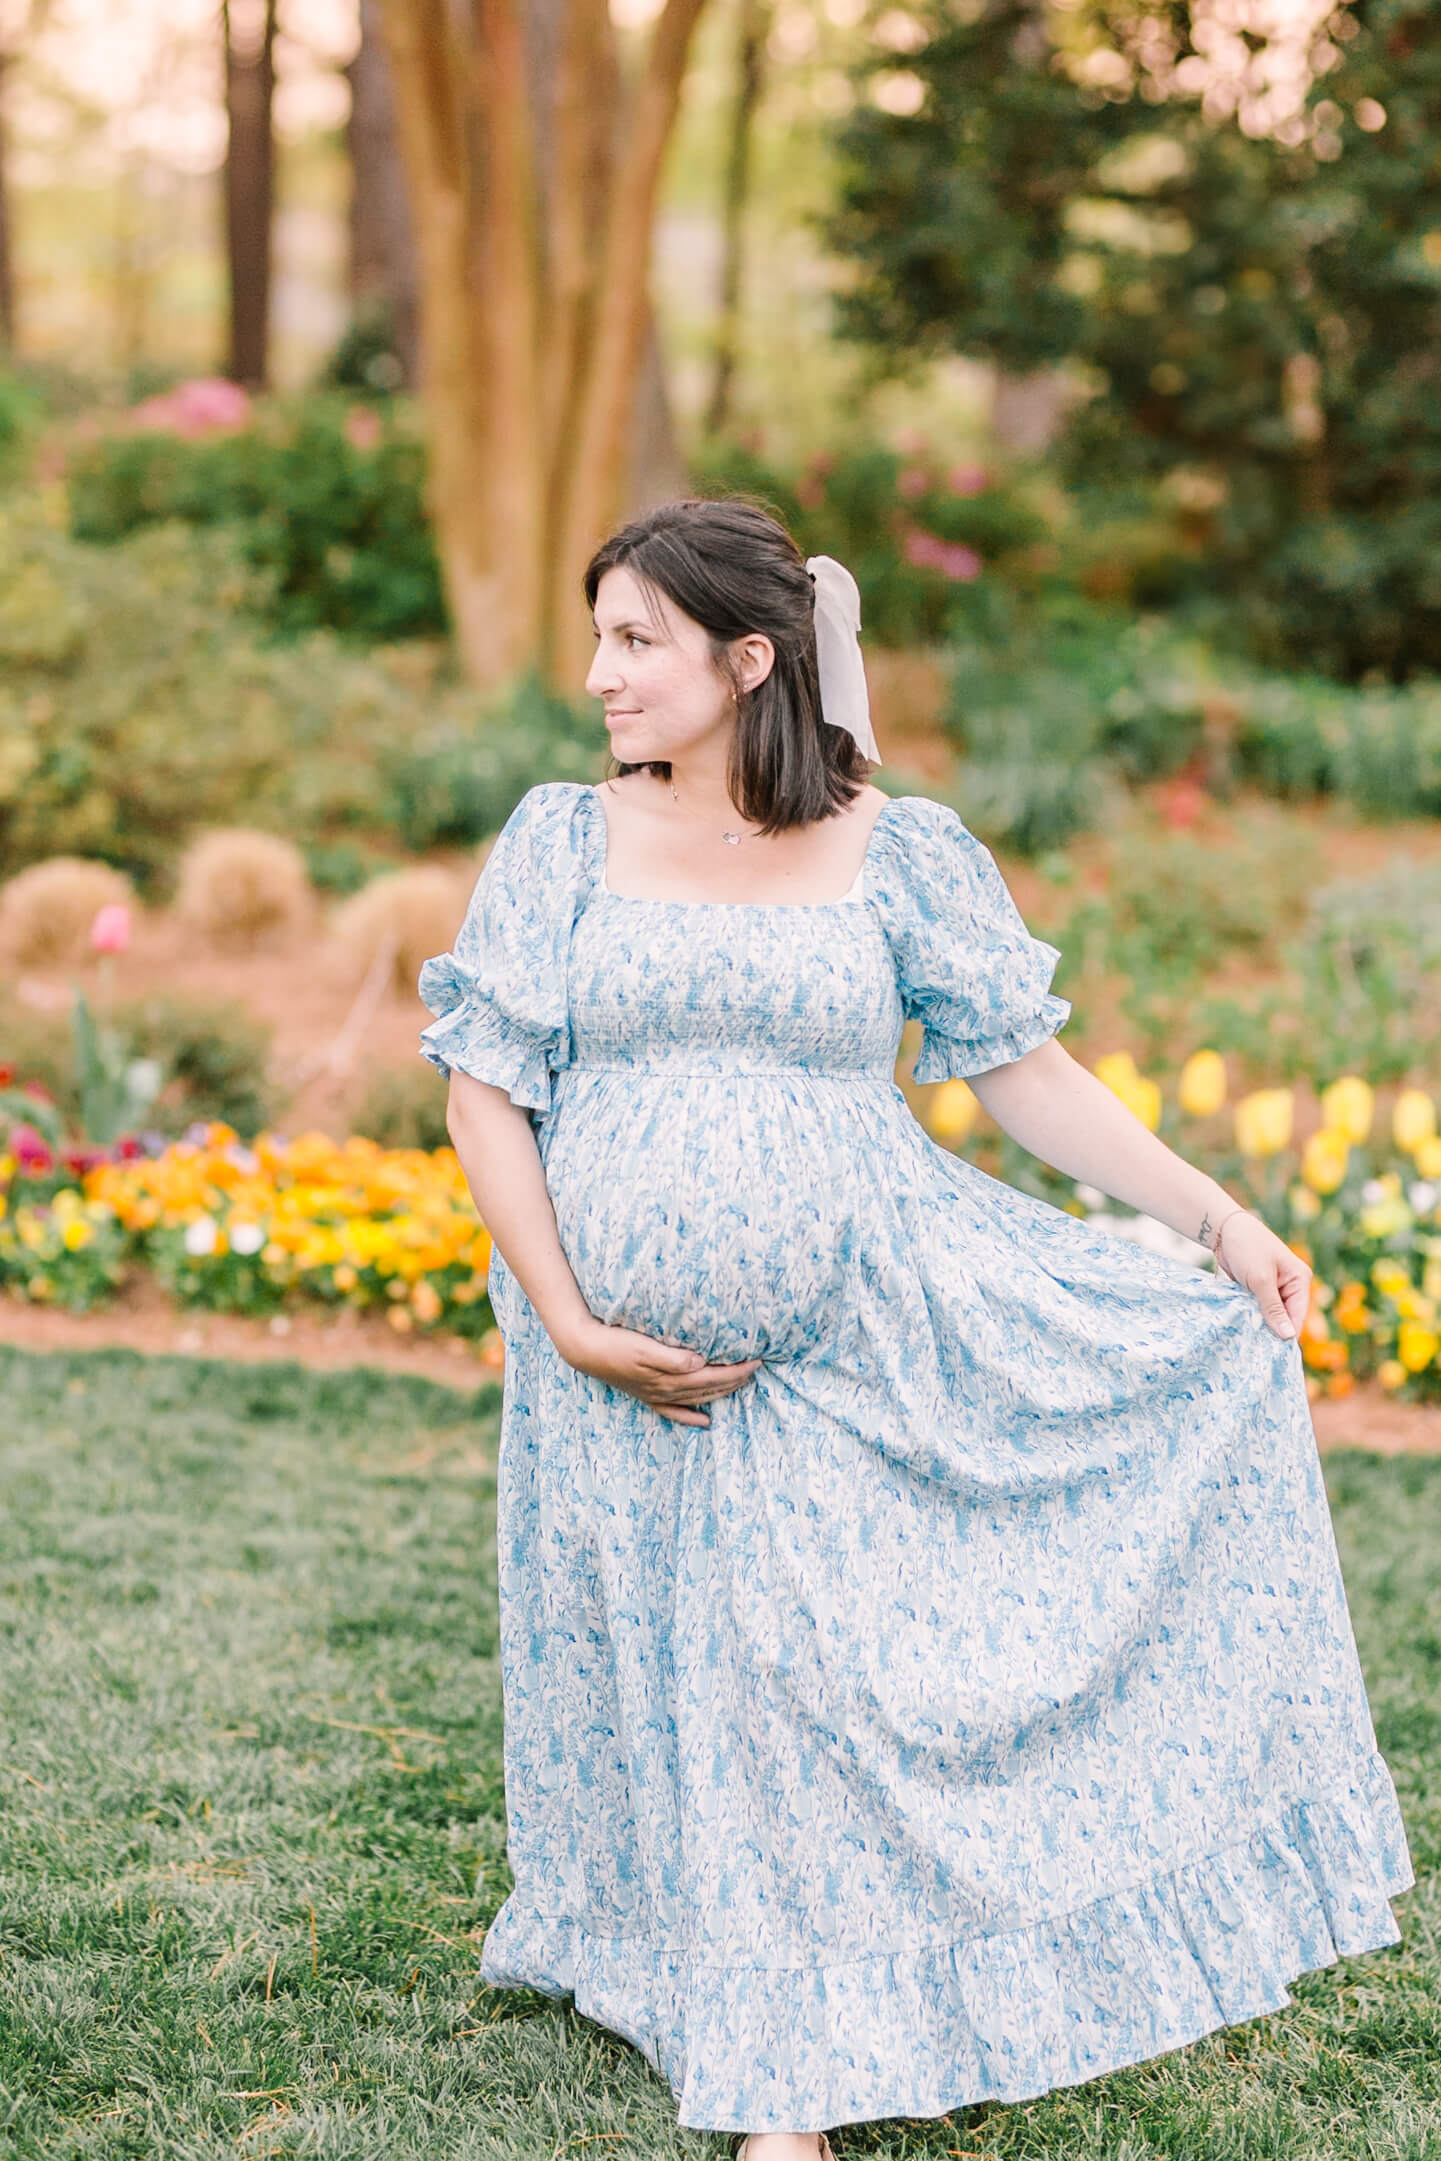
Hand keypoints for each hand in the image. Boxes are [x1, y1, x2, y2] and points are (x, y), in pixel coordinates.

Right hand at [556, 1316, 761, 1426]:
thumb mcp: (644, 1347)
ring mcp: (657, 1395)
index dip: (737, 1371)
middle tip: (756, 1370)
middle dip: (735, 1381)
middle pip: (710, 1389)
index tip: (758, 1361)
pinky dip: (691, 1418)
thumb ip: (673, 1358)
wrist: (585, 1350)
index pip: (712, 1376)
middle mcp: (667, 1390)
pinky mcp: (646, 1395)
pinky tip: (704, 1422)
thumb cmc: (615, 1343)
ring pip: (697, 1399)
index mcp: (670, 1378)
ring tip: (740, 1387)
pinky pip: (674, 1412)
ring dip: (720, 1394)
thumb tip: (701, 1362)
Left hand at [1214, 1210, 1310, 1340]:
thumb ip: (1273, 1308)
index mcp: (1299, 1280)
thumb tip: (1288, 1336)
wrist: (1224, 1229)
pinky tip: (1241, 1327)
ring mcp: (1274, 1288)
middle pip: (1285, 1317)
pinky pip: (1257, 1308)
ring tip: (1247, 1339)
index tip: (1271, 1352)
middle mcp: (1290, 1286)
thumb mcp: (1260, 1279)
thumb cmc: (1247, 1248)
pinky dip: (1250, 1315)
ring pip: (1270, 1315)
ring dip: (1259, 1323)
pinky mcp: (1258, 1289)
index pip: (1298, 1316)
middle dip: (1271, 1329)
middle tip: (1256, 1347)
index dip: (1286, 1334)